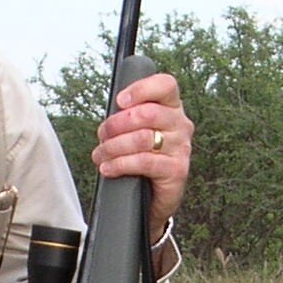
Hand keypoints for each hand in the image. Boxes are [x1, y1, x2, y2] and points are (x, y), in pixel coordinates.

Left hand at [91, 71, 192, 239]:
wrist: (153, 197)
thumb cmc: (142, 159)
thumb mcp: (135, 131)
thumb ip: (127, 116)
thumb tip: (109, 116)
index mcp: (172, 107)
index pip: (165, 85)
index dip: (141, 89)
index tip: (120, 101)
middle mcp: (180, 125)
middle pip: (146, 113)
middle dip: (116, 124)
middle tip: (103, 136)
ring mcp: (181, 148)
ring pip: (141, 138)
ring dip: (113, 147)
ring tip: (101, 155)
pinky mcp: (177, 170)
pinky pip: (144, 162)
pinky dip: (120, 164)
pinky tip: (108, 168)